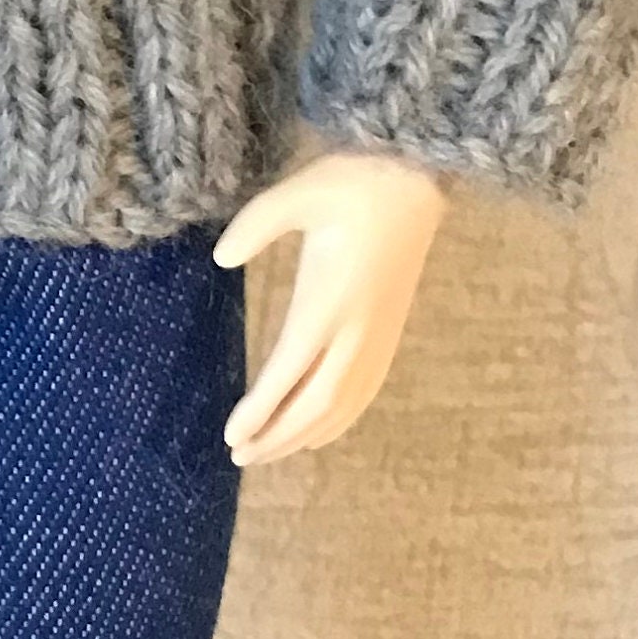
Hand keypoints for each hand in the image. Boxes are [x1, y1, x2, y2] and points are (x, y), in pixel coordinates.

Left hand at [214, 150, 446, 466]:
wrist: (418, 181)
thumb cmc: (354, 182)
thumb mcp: (298, 190)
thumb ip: (256, 224)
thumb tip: (220, 258)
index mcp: (332, 298)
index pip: (292, 368)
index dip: (263, 407)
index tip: (234, 435)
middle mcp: (358, 327)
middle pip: (317, 401)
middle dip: (279, 435)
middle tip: (239, 457)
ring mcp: (378, 335)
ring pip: (343, 404)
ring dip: (305, 434)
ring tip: (266, 453)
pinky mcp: (388, 333)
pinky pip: (363, 391)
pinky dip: (338, 420)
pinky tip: (318, 432)